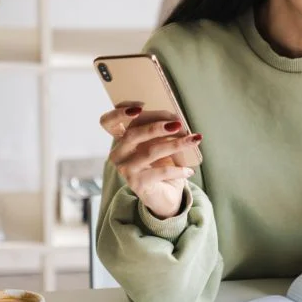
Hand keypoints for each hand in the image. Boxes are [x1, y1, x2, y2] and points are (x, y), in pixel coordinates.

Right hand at [99, 105, 201, 219]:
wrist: (165, 195)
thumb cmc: (162, 164)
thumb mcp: (160, 144)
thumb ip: (161, 131)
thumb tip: (177, 120)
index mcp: (121, 140)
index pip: (107, 122)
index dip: (119, 112)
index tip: (140, 106)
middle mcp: (118, 154)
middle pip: (132, 134)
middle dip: (157, 126)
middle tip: (178, 123)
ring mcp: (125, 170)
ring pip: (150, 151)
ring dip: (175, 144)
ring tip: (194, 140)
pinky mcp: (137, 184)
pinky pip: (161, 172)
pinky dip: (178, 169)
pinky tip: (189, 170)